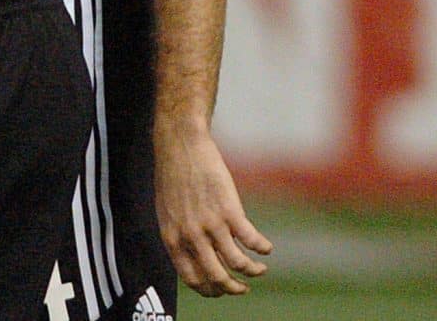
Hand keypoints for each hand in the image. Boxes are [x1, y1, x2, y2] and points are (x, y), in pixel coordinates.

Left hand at [155, 122, 270, 297]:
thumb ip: (181, 234)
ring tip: (260, 271)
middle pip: (216, 276)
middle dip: (232, 288)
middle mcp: (191, 237)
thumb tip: (196, 252)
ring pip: (236, 262)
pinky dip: (261, 247)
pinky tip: (267, 248)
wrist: (181, 146)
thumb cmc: (173, 175)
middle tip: (242, 289)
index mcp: (173, 240)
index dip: (209, 289)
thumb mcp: (168, 212)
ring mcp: (211, 224)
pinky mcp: (229, 209)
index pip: (193, 278)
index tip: (221, 290)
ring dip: (251, 271)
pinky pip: (250, 238)